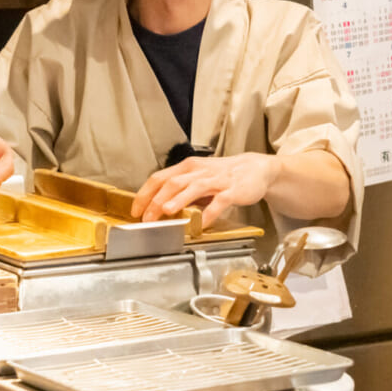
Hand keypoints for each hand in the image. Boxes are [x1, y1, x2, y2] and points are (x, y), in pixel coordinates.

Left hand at [131, 153, 279, 226]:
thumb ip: (180, 190)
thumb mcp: (198, 178)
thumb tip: (158, 206)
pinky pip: (219, 201)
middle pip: (173, 183)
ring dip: (179, 199)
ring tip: (167, 210)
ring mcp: (216, 180)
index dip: (145, 194)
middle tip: (146, 217)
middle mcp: (199, 172)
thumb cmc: (223, 175)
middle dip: (157, 200)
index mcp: (187, 168)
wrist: (255, 169)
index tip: (136, 210)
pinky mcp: (232, 190)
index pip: (160, 178)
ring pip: (193, 187)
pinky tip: (203, 222)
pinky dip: (210, 212)